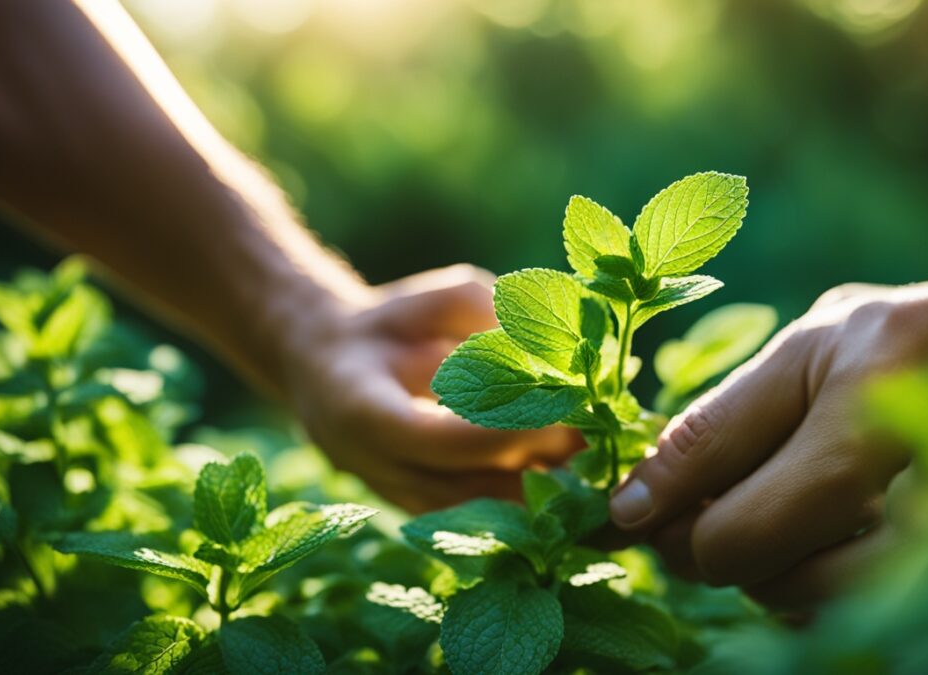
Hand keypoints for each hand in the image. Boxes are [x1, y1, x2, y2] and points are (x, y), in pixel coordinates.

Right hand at [279, 264, 580, 512]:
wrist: (326, 369)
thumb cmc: (388, 324)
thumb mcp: (433, 299)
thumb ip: (485, 311)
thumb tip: (549, 340)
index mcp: (364, 411)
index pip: (446, 437)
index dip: (512, 428)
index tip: (570, 406)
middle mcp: (377, 467)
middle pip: (473, 484)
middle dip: (541, 462)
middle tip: (600, 434)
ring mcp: (398, 497)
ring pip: (483, 513)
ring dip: (544, 492)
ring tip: (596, 456)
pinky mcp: (422, 512)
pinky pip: (483, 519)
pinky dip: (530, 503)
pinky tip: (572, 475)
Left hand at [609, 282, 927, 608]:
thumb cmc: (888, 340)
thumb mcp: (796, 354)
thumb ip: (714, 432)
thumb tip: (629, 508)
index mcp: (862, 432)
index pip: (733, 535)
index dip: (669, 526)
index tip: (635, 508)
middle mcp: (911, 510)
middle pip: (757, 576)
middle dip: (704, 539)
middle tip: (699, 494)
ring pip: (790, 601)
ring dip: (751, 557)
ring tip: (759, 494)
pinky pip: (832, 608)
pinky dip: (797, 572)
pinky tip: (801, 521)